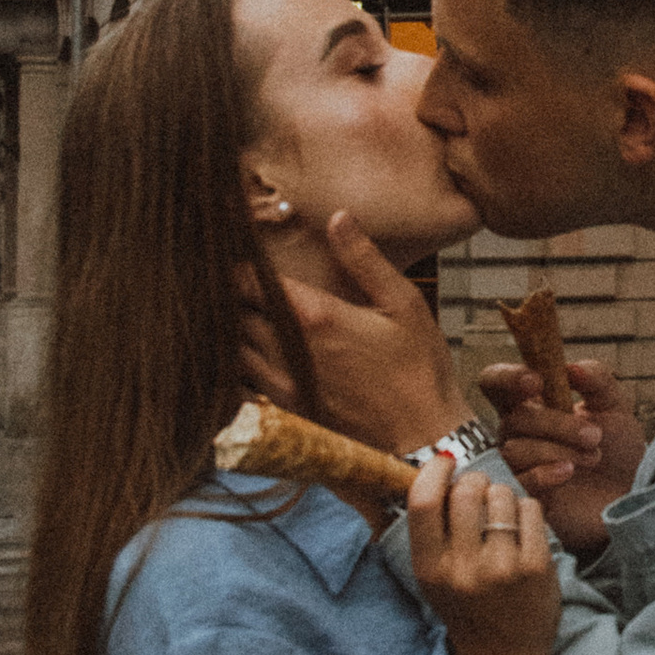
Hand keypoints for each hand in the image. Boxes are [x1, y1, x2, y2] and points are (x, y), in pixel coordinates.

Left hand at [242, 214, 467, 455]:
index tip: (235, 250)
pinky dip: (242, 360)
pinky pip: (246, 380)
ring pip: (235, 349)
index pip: (254, 284)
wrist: (422, 436)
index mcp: (317, 319)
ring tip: (239, 308)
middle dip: (232, 294)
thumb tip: (338, 219)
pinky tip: (253, 349)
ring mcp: (285, 383)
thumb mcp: (403, 304)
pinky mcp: (288, 407)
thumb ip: (364, 261)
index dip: (238, 265)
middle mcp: (291, 351)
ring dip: (234, 327)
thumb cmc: (419, 369)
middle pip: (237, 314)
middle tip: (231, 275)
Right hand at [406, 459, 561, 654]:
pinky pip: (531, 509)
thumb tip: (442, 466)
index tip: (445, 462)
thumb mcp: (434, 577)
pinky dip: (527, 511)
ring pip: (502, 495)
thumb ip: (433, 530)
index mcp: (429, 568)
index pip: (424, 502)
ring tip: (502, 519)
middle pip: (467, 491)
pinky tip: (523, 531)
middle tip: (480, 493)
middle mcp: (462, 568)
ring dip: (503, 496)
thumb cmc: (467, 607)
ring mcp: (501, 567)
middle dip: (475, 482)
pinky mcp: (535, 567)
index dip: (434, 471)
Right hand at [485, 356, 646, 561]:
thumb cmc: (618, 448)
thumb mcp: (615, 407)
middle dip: (555, 423)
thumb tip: (571, 366)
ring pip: (515, 450)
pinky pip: (518, 481)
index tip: (536, 381)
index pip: (495, 382)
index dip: (506, 377)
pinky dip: (544, 474)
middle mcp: (516, 434)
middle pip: (512, 418)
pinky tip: (569, 473)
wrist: (633, 495)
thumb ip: (597, 379)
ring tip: (593, 457)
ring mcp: (517, 466)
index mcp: (531, 404)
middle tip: (595, 435)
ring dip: (559, 450)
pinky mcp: (525, 496)